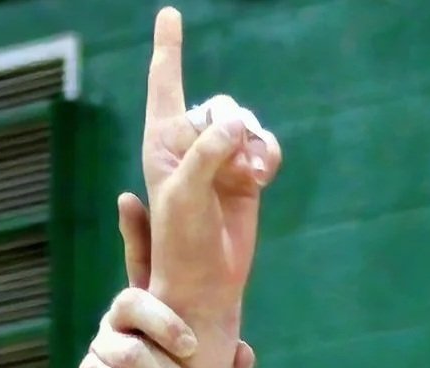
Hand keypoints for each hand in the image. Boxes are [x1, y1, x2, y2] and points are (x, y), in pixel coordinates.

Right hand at [73, 282, 252, 367]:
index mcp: (138, 312)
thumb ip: (218, 360)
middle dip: (167, 329)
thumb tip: (243, 357)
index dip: (168, 314)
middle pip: (130, 305)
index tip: (194, 345)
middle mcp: (113, 325)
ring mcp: (98, 352)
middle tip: (196, 357)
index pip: (143, 292)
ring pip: (130, 352)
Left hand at [138, 8, 281, 327]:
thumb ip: (207, 152)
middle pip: (217, 104)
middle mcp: (190, 145)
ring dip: (251, 145)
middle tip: (226, 166)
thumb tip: (236, 124)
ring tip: (246, 177)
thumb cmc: (182, 240)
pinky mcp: (246, 172)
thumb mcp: (186, 193)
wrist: (207, 280)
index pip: (164, 85)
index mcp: (161, 142)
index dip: (167, 50)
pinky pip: (265, 143)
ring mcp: (219, 157)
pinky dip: (267, 156)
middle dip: (228, 127)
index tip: (169, 13)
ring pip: (244, 120)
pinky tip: (261, 179)